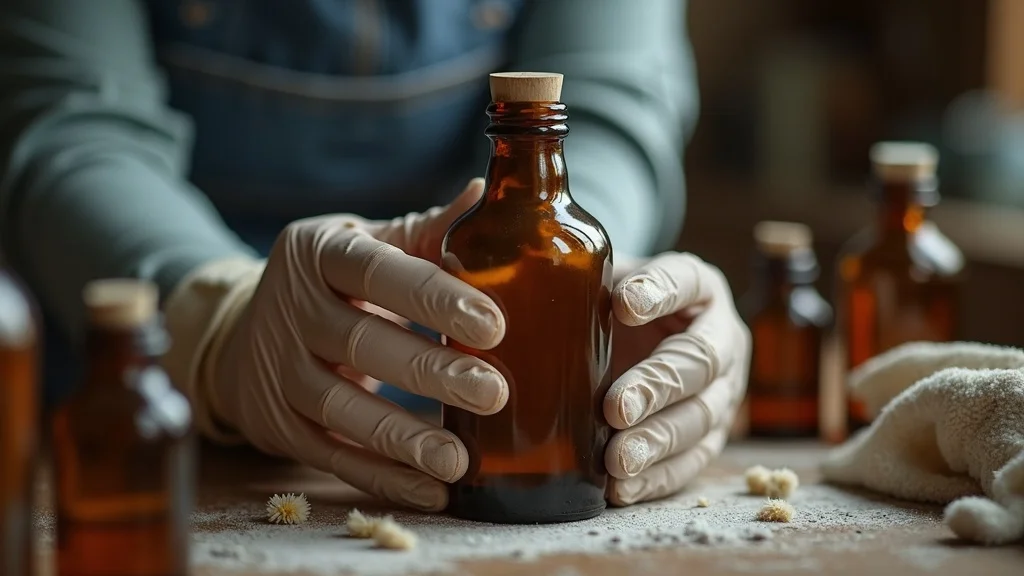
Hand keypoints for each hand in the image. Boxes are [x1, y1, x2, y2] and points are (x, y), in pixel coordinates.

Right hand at [206, 179, 509, 510]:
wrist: (245, 330)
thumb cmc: (334, 279)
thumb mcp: (366, 241)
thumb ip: (427, 230)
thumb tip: (491, 195)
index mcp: (319, 253)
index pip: (377, 271)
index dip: (433, 298)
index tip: (494, 325)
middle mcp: (291, 309)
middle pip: (362, 343)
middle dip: (430, 371)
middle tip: (494, 392)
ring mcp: (279, 371)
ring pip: (340, 408)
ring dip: (403, 438)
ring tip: (461, 459)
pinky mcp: (278, 424)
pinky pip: (331, 455)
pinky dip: (382, 477)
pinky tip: (433, 490)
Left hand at [602, 253, 750, 505]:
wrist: (642, 341)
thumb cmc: (619, 307)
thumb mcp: (609, 282)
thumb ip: (587, 278)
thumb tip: (538, 277)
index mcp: (700, 287)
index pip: (687, 281)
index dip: (660, 292)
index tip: (624, 304)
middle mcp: (722, 337)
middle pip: (700, 362)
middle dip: (657, 386)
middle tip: (616, 407)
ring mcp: (725, 391)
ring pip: (700, 419)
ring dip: (657, 441)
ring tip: (617, 460)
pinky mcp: (712, 436)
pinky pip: (691, 462)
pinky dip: (656, 478)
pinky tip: (620, 488)